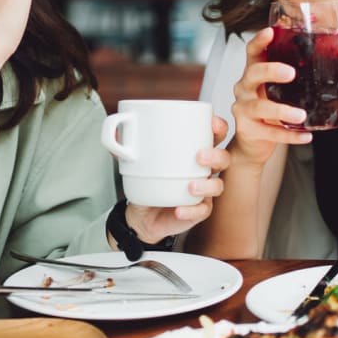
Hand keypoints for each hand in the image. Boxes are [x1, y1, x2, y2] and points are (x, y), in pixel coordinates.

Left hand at [123, 116, 229, 241]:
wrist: (141, 214)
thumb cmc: (147, 181)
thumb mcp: (136, 162)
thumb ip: (126, 149)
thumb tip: (114, 137)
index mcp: (193, 150)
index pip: (215, 135)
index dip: (219, 127)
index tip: (212, 123)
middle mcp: (203, 170)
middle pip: (223, 159)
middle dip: (216, 155)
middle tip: (199, 156)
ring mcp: (203, 191)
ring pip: (218, 186)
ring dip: (207, 184)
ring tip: (190, 186)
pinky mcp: (197, 211)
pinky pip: (202, 210)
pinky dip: (192, 210)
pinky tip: (179, 208)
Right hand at [230, 27, 311, 165]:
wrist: (252, 141)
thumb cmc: (267, 108)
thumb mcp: (275, 88)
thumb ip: (290, 73)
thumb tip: (324, 54)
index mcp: (252, 73)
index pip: (252, 52)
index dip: (259, 41)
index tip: (271, 32)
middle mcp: (244, 88)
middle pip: (253, 73)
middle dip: (271, 71)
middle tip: (290, 73)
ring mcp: (243, 109)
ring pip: (260, 107)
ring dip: (282, 110)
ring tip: (300, 115)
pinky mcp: (249, 130)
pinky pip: (270, 133)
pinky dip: (289, 135)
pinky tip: (305, 135)